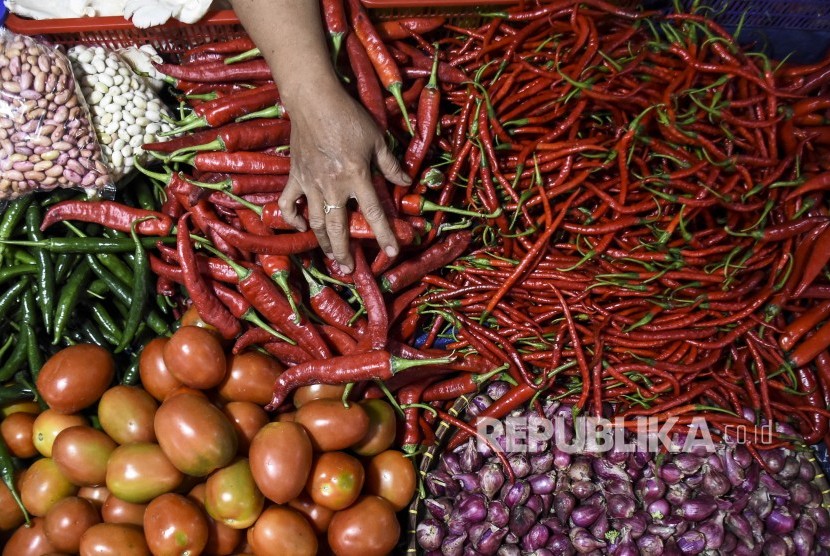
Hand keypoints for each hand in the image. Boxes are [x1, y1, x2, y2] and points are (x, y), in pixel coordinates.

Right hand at [277, 82, 409, 272]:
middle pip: (338, 228)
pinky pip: (289, 202)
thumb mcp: (377, 139)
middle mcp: (333, 186)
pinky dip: (292, 217)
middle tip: (349, 269)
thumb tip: (406, 183)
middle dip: (344, 252)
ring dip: (323, 242)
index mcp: (356, 177)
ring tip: (330, 257)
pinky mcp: (295, 176)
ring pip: (315, 221)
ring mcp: (311, 183)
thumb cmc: (349, 117)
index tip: (391, 253)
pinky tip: (301, 226)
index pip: (373, 214)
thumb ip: (391, 165)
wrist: (314, 100)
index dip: (384, 235)